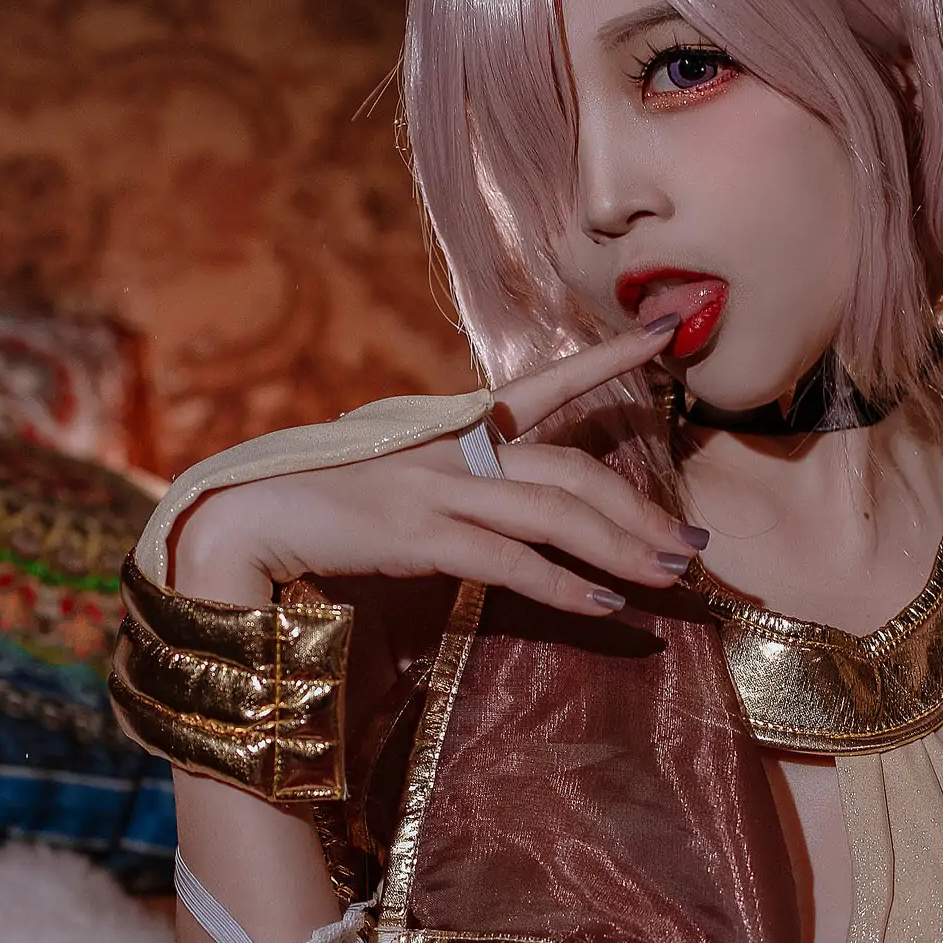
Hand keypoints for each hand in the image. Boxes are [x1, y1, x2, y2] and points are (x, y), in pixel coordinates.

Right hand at [168, 317, 707, 615]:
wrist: (247, 518)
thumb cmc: (321, 502)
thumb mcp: (396, 475)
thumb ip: (453, 480)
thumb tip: (502, 499)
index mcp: (453, 425)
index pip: (546, 384)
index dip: (609, 360)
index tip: (666, 334)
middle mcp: (455, 449)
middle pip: (572, 471)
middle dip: (640, 509)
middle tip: (694, 544)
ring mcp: (439, 490)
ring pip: (556, 514)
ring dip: (622, 549)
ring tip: (671, 578)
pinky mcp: (420, 535)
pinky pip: (512, 563)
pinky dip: (565, 587)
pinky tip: (607, 608)